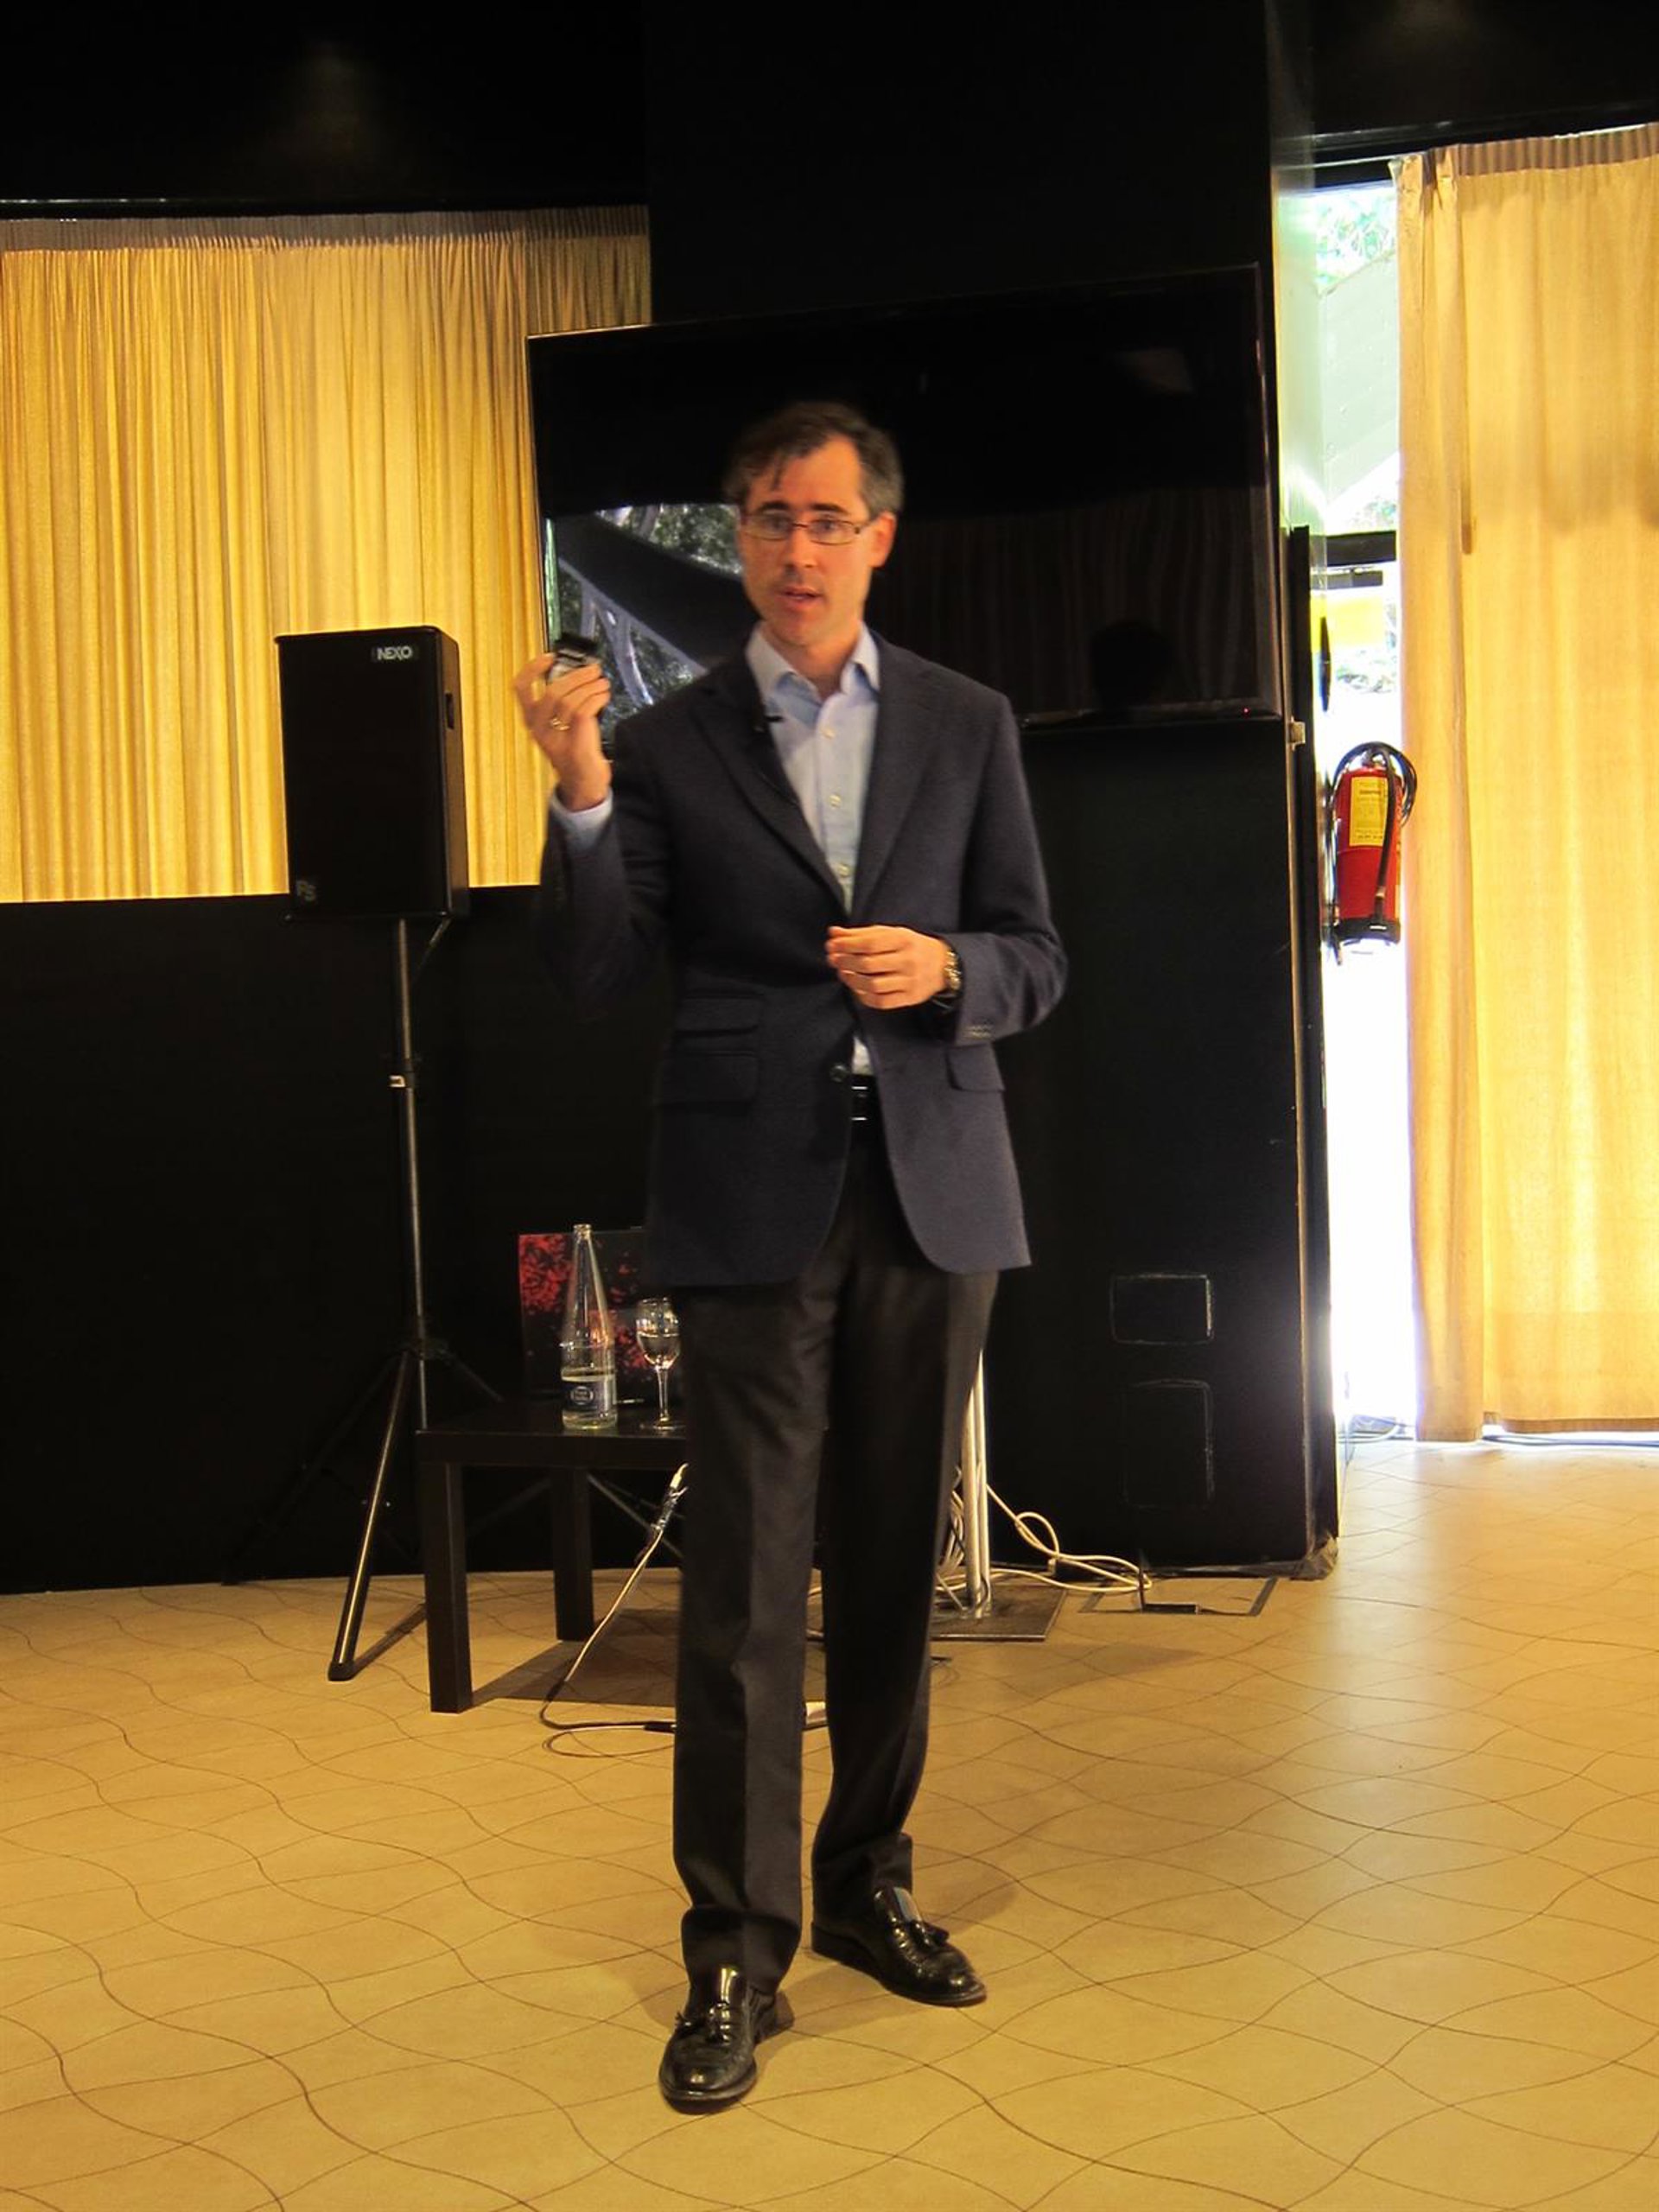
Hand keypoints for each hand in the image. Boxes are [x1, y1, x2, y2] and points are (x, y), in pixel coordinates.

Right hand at [512, 652, 612, 809]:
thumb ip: (565, 702)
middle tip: (592, 669)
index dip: (532, 669)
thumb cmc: (575, 752)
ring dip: (590, 686)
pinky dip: (597, 698)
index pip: (521, 689)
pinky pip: (583, 711)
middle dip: (576, 676)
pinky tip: (604, 695)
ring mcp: (556, 738)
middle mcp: (540, 729)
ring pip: (569, 701)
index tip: (550, 657)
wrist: (583, 785)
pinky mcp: (575, 744)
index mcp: (533, 721)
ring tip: (602, 683)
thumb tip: (581, 674)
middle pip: (552, 692)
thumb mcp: (562, 723)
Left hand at [826, 925, 951, 1009]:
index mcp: (903, 940)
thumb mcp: (890, 934)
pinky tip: (857, 988)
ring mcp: (910, 981)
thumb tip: (834, 933)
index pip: (869, 943)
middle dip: (845, 962)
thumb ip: (861, 933)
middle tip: (834, 959)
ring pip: (873, 985)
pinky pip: (881, 1001)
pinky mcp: (910, 998)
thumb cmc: (911, 947)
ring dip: (852, 980)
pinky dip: (864, 996)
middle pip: (868, 964)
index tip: (832, 945)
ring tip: (843, 973)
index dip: (847, 945)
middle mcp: (908, 960)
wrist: (942, 964)